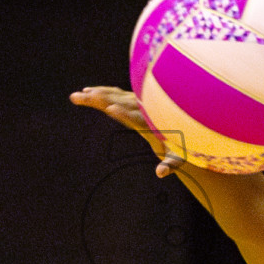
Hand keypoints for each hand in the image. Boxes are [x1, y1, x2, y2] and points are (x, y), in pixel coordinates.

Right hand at [70, 86, 186, 177]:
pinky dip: (103, 91)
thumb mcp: (178, 158)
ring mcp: (139, 103)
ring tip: (78, 95)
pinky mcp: (135, 100)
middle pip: (119, 102)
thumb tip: (161, 172)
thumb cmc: (181, 146)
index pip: (136, 118)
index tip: (111, 108)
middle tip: (81, 96)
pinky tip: (89, 91)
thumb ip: (170, 165)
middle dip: (99, 99)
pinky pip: (116, 93)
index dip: (124, 113)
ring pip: (115, 95)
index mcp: (152, 124)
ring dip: (96, 94)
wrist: (185, 126)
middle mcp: (144, 110)